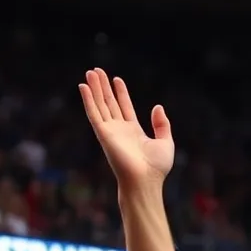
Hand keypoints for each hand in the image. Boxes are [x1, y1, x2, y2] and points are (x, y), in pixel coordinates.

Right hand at [79, 69, 173, 187]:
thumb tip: (158, 107)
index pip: (125, 107)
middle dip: (104, 87)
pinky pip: (94, 114)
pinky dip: (88, 100)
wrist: (146, 180)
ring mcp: (110, 131)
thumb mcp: (166, 142)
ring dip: (95, 89)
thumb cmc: (156, 167)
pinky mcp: (103, 134)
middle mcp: (120, 130)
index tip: (117, 79)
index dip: (121, 93)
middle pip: (110, 103)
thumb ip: (162, 124)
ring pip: (100, 105)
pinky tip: (84, 87)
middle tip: (97, 70)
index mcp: (134, 131)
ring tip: (91, 72)